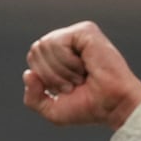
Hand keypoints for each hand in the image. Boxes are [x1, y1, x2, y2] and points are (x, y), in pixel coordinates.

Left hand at [22, 20, 140, 130]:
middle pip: (35, 50)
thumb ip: (32, 97)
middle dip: (50, 75)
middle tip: (73, 84)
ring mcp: (77, 35)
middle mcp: (67, 42)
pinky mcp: (85, 31)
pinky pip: (57, 43)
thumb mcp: (51, 109)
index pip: (33, 57)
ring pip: (44, 46)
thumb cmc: (88, 107)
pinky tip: (84, 67)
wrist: (112, 106)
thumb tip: (28, 73)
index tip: (66, 89)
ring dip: (60, 71)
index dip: (43, 78)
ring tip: (80, 76)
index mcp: (59, 56)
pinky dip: (66, 62)